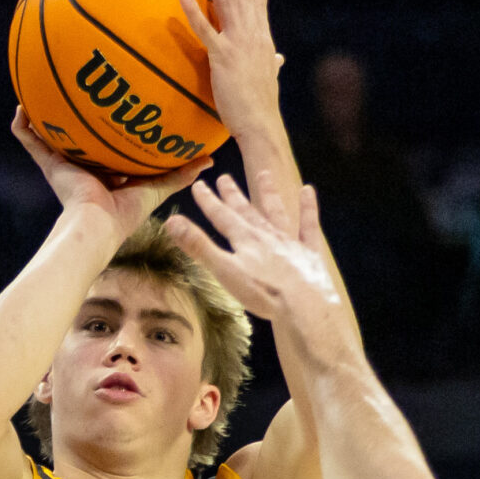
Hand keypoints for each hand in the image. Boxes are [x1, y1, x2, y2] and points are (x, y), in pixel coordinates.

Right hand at [11, 108, 204, 241]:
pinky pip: (30, 141)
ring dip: (45, 115)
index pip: (108, 146)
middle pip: (79, 136)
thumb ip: (181, 173)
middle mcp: (83, 165)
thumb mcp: (157, 188)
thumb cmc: (126, 214)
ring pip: (51, 135)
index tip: (116, 105)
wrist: (96, 225)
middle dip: (78, 117)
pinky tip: (21, 106)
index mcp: (106, 171)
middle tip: (80, 86)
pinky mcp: (49, 164)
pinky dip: (23, 126)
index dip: (111, 128)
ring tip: (42, 89)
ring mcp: (64, 164)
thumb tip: (209, 160)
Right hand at [166, 176, 352, 359]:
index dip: (209, 201)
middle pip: (246, 212)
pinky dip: (308, 208)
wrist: (303, 304)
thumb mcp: (224, 270)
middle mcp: (266, 235)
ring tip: (264, 174)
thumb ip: (199, 246)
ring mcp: (289, 242)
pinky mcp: (308, 254)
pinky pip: (308, 226)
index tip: (199, 185)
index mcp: (244, 240)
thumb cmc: (262, 291)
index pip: (222, 217)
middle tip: (224, 177)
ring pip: (276, 212)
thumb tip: (171, 222)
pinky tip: (308, 191)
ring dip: (268, 193)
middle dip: (233, 196)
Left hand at [177, 0, 282, 145]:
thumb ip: (272, 65)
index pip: (262, 7)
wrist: (260, 123)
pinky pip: (204, 29)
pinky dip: (192, 10)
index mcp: (264, 42)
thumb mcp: (270, 80)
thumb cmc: (262, 107)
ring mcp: (238, 44)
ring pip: (227, 3)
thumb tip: (280, 60)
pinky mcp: (221, 56)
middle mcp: (253, 37)